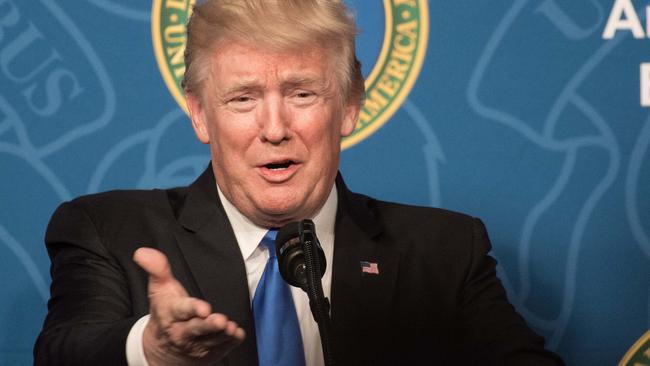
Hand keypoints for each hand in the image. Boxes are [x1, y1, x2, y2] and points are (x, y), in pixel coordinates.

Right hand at [133, 248, 244, 365]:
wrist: (161, 349)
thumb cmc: (166, 314)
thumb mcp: (159, 290)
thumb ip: (157, 269)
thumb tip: (143, 252)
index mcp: (171, 314)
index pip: (182, 310)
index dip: (193, 309)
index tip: (204, 308)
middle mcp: (183, 332)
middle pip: (197, 329)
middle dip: (208, 325)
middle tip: (220, 320)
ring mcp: (196, 345)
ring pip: (211, 339)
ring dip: (222, 334)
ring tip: (231, 328)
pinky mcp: (209, 353)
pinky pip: (222, 348)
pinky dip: (230, 342)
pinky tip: (237, 334)